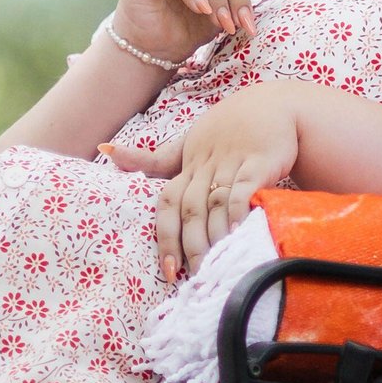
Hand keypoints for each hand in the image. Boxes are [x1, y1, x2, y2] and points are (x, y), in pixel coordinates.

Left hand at [105, 82, 303, 278]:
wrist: (276, 104)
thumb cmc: (226, 127)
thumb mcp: (189, 141)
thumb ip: (155, 158)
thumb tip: (105, 149)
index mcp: (187, 162)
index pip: (167, 202)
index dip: (165, 236)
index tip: (168, 269)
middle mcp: (205, 163)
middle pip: (189, 209)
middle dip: (189, 246)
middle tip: (192, 278)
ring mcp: (232, 162)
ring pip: (214, 203)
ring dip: (211, 236)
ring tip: (212, 267)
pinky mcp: (260, 161)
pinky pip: (244, 190)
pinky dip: (237, 212)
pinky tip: (236, 236)